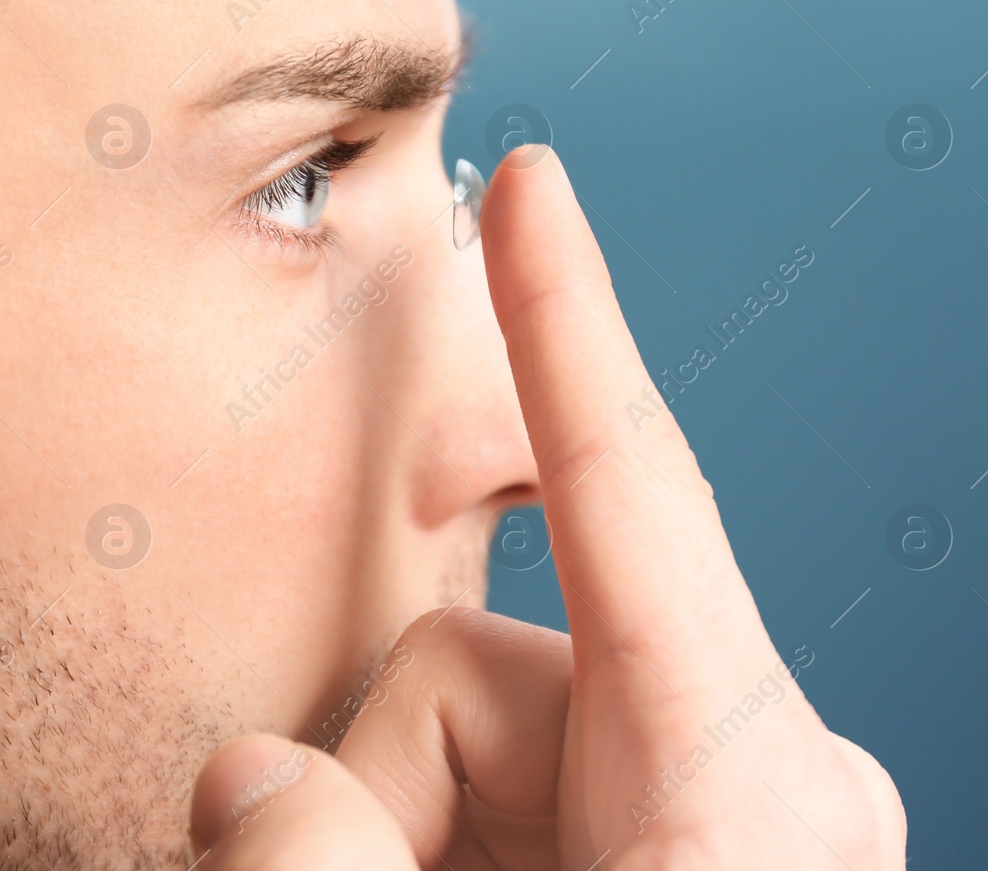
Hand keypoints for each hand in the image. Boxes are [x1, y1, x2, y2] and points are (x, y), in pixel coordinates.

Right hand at [190, 145, 905, 868]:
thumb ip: (330, 857)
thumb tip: (247, 776)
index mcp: (740, 773)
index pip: (624, 484)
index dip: (562, 315)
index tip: (537, 184)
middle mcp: (732, 760)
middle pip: (465, 649)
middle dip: (386, 781)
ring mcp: (692, 794)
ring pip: (453, 721)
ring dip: (398, 827)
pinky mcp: (653, 828)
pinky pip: (491, 780)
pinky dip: (429, 841)